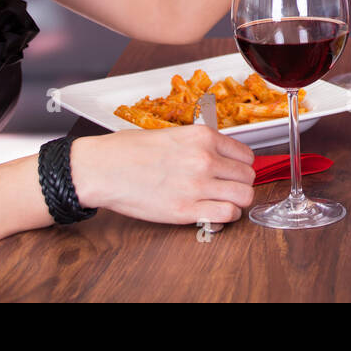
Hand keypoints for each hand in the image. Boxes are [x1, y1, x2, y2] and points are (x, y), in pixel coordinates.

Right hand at [73, 126, 256, 224]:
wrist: (102, 168)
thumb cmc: (128, 150)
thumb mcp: (172, 134)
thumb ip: (199, 144)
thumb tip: (220, 156)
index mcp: (202, 137)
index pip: (246, 155)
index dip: (241, 166)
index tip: (234, 172)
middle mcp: (205, 159)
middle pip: (249, 176)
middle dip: (240, 184)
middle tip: (227, 188)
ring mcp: (197, 185)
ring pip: (245, 197)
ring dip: (237, 201)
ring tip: (222, 201)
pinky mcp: (186, 210)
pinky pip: (227, 215)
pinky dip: (226, 216)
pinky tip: (214, 213)